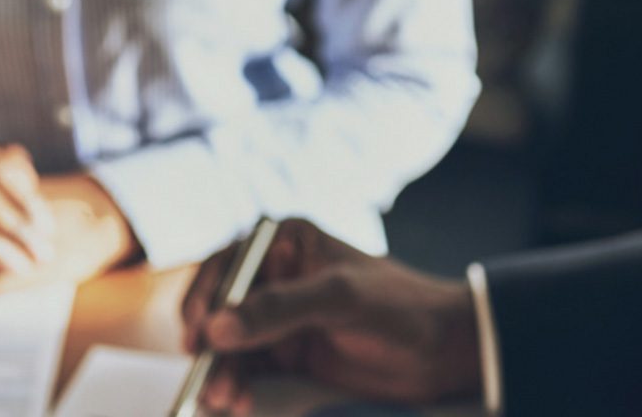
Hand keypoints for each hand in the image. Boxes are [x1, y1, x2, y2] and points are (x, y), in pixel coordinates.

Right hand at [180, 218, 481, 413]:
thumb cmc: (399, 307)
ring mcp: (278, 319)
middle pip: (219, 307)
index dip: (205, 298)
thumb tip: (217, 327)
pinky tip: (238, 403)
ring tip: (222, 399)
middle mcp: (275, 276)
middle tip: (205, 376)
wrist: (443, 352)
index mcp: (286, 242)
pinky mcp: (285, 355)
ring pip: (229, 345)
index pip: (228, 264)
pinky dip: (237, 387)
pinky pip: (248, 371)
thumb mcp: (340, 299)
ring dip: (221, 372)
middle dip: (210, 344)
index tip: (199, 334)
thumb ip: (279, 309)